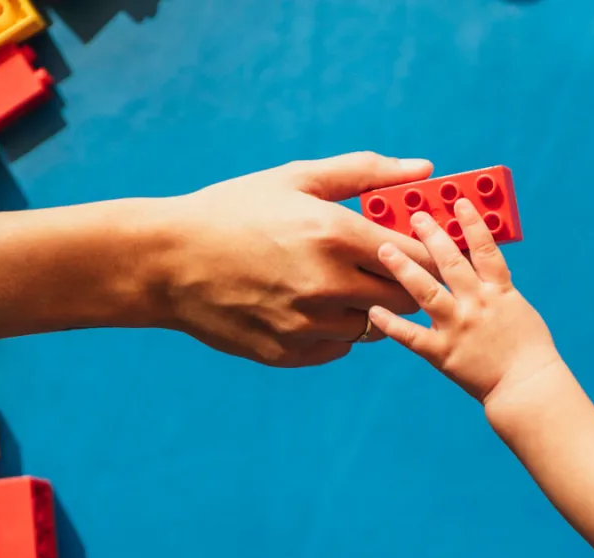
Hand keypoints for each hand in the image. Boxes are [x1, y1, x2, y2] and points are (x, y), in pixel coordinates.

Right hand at [145, 152, 436, 366]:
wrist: (165, 262)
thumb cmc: (234, 211)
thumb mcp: (297, 179)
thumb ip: (367, 173)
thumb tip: (425, 169)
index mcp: (336, 235)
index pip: (418, 257)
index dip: (428, 255)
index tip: (424, 250)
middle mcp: (328, 285)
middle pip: (405, 298)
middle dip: (403, 283)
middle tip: (384, 268)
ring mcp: (309, 324)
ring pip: (374, 326)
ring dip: (367, 307)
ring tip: (335, 283)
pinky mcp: (290, 352)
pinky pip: (339, 346)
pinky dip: (334, 329)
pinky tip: (307, 304)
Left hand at [369, 200, 559, 403]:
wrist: (528, 386)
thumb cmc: (529, 349)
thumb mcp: (518, 308)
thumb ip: (496, 286)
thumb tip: (479, 264)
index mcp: (499, 291)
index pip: (485, 249)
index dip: (472, 223)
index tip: (458, 202)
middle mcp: (477, 304)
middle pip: (450, 262)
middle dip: (431, 235)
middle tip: (414, 216)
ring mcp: (458, 327)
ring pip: (426, 291)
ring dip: (404, 268)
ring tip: (384, 249)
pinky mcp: (443, 352)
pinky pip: (411, 335)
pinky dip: (391, 323)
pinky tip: (373, 310)